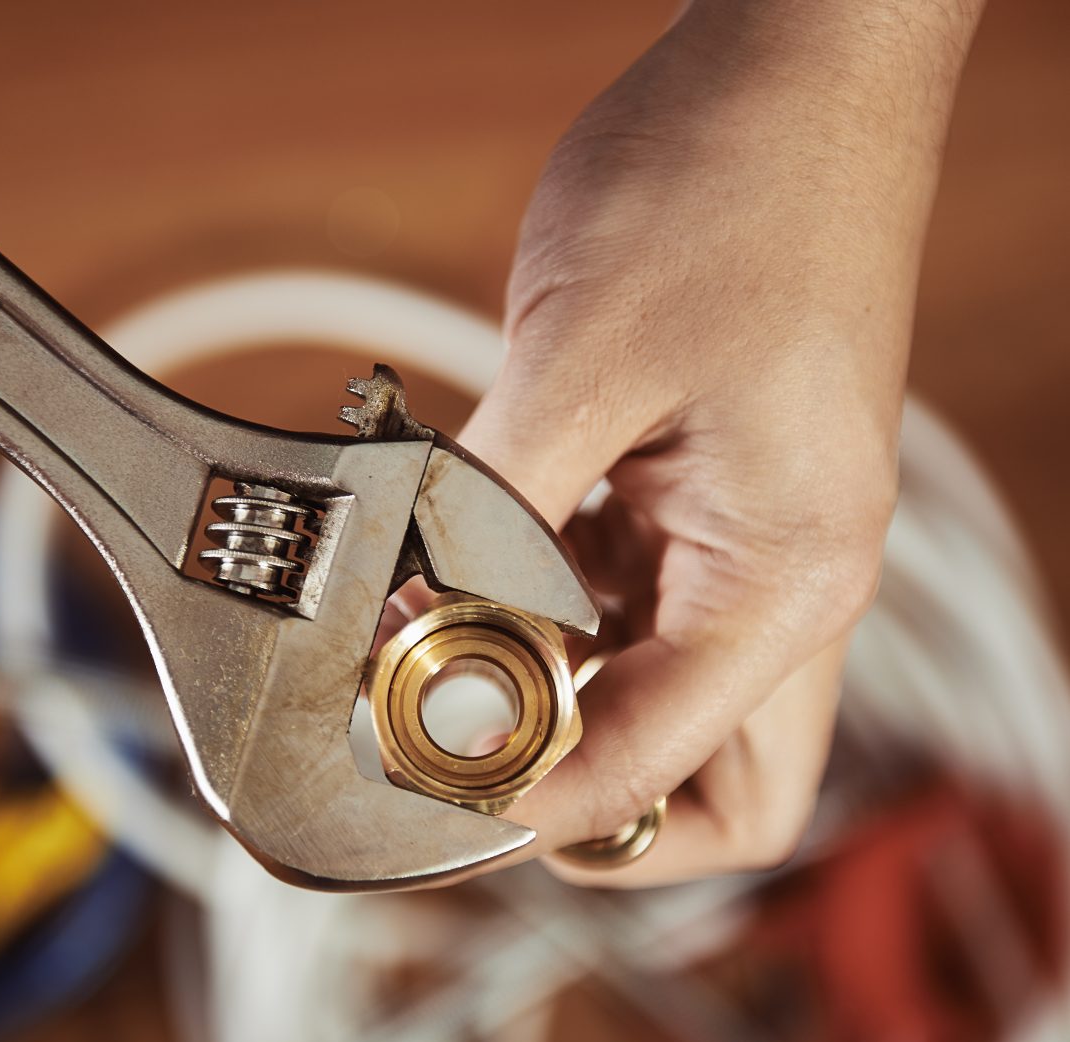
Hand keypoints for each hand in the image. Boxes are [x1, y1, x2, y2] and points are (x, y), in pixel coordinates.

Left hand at [460, 0, 983, 884]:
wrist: (795, 64)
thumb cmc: (727, 186)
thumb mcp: (579, 362)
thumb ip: (490, 518)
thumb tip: (405, 629)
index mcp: (785, 577)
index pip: (662, 776)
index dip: (532, 808)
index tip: (411, 783)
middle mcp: (782, 580)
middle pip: (701, 782)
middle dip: (580, 797)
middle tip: (451, 755)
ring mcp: (746, 536)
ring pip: (650, 691)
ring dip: (543, 691)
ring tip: (424, 644)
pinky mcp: (702, 490)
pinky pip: (620, 595)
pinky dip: (539, 605)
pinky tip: (459, 561)